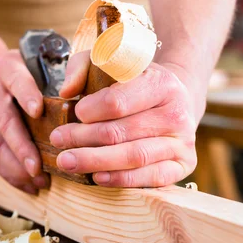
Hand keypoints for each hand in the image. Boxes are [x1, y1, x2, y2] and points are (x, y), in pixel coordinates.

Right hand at [0, 50, 49, 194]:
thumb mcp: (31, 62)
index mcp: (7, 70)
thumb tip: (79, 101)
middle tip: (37, 167)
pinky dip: (8, 173)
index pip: (17, 81)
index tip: (38, 111)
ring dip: (16, 167)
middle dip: (21, 147)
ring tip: (38, 181)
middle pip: (5, 121)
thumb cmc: (15, 70)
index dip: (27, 96)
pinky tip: (27, 184)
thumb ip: (51, 78)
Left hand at [50, 51, 197, 186]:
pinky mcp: (184, 163)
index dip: (90, 110)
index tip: (74, 112)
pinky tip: (97, 177)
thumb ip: (83, 67)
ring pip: (135, 156)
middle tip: (57, 141)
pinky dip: (123, 179)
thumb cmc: (133, 84)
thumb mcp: (109, 64)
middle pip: (122, 132)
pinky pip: (152, 177)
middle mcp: (176, 112)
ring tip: (68, 161)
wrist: (173, 103)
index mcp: (160, 82)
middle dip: (83, 138)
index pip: (118, 101)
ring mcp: (182, 140)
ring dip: (96, 161)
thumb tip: (67, 91)